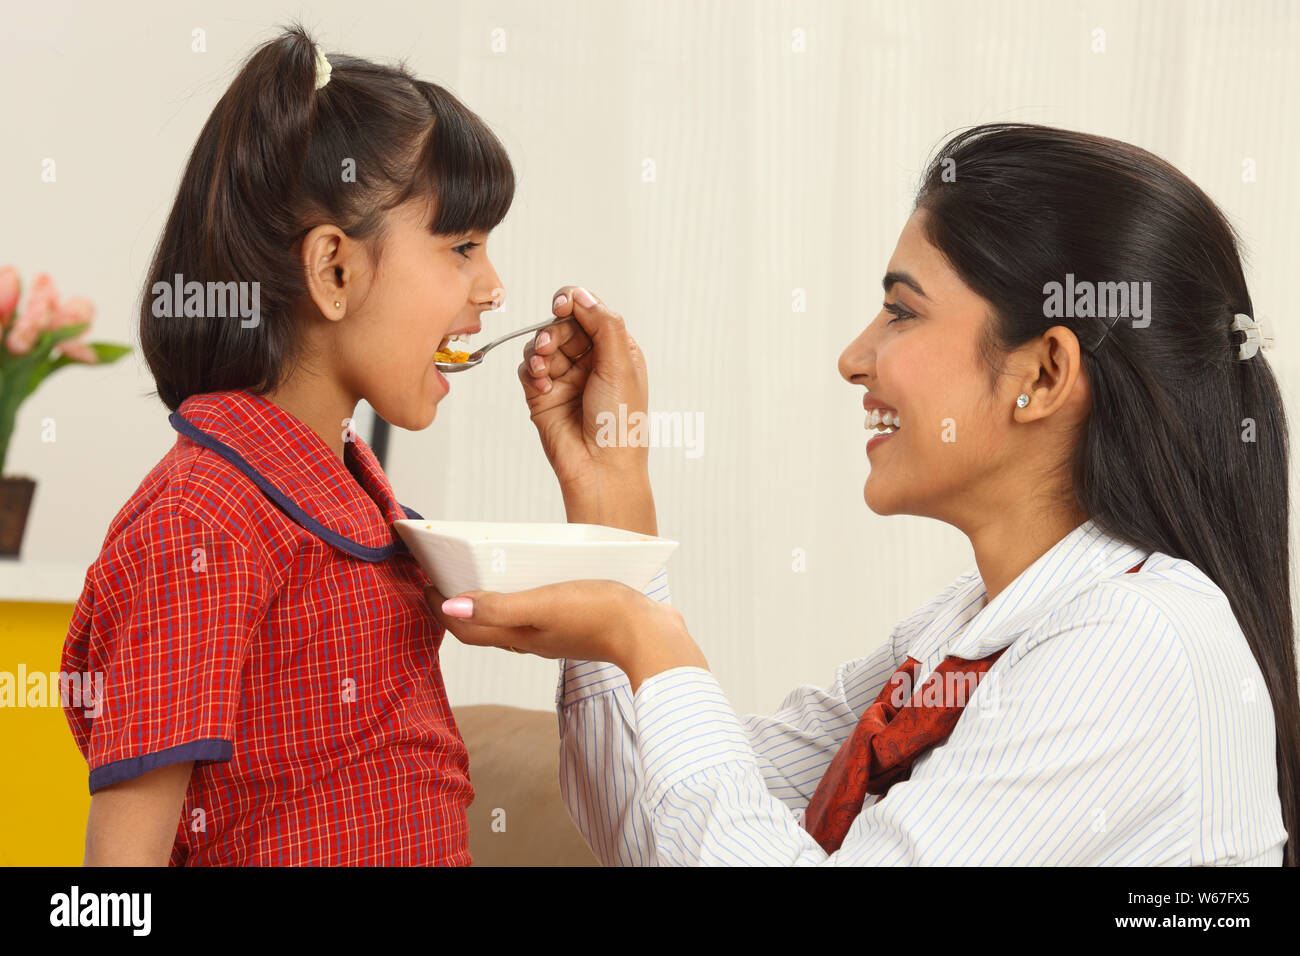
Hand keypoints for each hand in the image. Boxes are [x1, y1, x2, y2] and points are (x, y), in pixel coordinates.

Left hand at [425, 579, 707, 690]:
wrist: (650, 636)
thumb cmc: (599, 616)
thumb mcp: (544, 604)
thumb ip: (498, 606)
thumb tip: (451, 607)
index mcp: (517, 637)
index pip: (465, 627)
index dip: (440, 609)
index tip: (424, 583)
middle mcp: (530, 639)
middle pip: (482, 625)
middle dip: (458, 605)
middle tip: (441, 577)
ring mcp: (553, 634)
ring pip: (507, 620)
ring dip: (486, 601)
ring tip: (478, 575)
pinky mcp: (574, 624)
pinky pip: (534, 613)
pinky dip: (518, 599)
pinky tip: (529, 581)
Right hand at [518, 286, 656, 533]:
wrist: (600, 466)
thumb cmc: (620, 422)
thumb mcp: (621, 365)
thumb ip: (603, 324)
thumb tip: (582, 294)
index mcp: (616, 350)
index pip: (590, 312)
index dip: (574, 303)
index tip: (562, 306)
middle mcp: (590, 360)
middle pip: (562, 324)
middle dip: (555, 330)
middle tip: (552, 343)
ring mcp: (565, 377)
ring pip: (542, 344)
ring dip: (541, 349)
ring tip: (545, 365)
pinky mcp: (543, 394)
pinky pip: (528, 368)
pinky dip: (532, 369)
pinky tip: (542, 381)